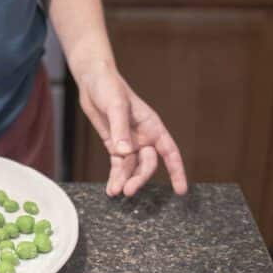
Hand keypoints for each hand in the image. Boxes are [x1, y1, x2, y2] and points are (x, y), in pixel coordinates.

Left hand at [77, 63, 187, 196]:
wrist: (92, 80)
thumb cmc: (109, 87)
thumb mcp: (115, 105)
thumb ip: (120, 129)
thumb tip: (123, 152)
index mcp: (152, 126)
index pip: (169, 151)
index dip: (176, 170)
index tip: (180, 190)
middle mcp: (143, 137)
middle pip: (147, 164)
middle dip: (139, 178)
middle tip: (128, 191)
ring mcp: (129, 142)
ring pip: (131, 167)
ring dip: (124, 180)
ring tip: (115, 192)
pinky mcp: (114, 145)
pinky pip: (118, 165)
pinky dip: (115, 176)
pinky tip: (111, 189)